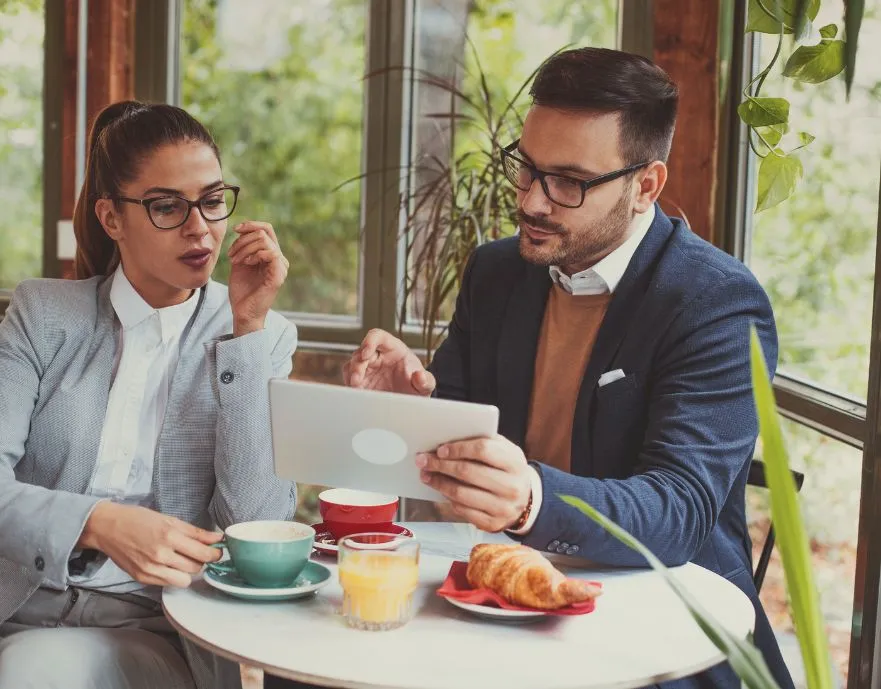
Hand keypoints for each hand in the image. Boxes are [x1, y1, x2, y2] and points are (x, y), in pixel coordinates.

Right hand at [78, 502, 221, 587]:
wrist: (108, 527)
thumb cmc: (138, 519)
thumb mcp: (169, 520)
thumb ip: (195, 532)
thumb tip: (217, 539)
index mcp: (169, 536)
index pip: (203, 553)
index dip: (215, 554)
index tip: (218, 552)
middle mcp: (160, 555)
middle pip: (196, 568)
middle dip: (201, 561)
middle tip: (198, 553)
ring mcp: (150, 569)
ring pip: (184, 580)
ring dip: (187, 571)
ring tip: (182, 560)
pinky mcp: (142, 578)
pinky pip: (167, 583)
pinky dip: (172, 576)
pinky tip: (167, 565)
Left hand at [227, 221, 289, 336]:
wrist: (243, 312)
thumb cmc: (241, 290)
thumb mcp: (240, 262)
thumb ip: (244, 246)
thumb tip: (243, 229)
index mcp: (272, 255)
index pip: (266, 229)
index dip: (251, 225)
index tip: (235, 229)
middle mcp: (280, 259)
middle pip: (264, 232)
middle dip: (243, 240)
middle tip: (231, 255)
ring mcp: (281, 267)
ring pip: (264, 241)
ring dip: (244, 248)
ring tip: (235, 261)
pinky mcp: (279, 275)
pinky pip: (271, 253)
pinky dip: (254, 255)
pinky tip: (246, 263)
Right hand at [343, 328, 435, 395]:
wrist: (412, 399)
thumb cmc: (418, 385)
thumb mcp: (426, 384)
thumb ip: (426, 380)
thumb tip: (420, 376)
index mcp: (393, 348)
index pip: (377, 336)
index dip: (369, 341)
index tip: (366, 354)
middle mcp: (377, 356)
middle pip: (360, 352)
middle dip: (357, 365)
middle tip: (357, 380)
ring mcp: (368, 369)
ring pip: (351, 365)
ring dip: (350, 375)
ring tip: (355, 387)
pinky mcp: (362, 382)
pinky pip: (349, 379)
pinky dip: (349, 385)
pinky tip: (355, 393)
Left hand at [416, 434, 531, 531]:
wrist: (527, 500)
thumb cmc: (508, 470)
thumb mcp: (505, 451)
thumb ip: (484, 442)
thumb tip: (449, 441)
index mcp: (515, 463)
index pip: (482, 450)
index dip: (458, 448)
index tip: (440, 449)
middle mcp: (511, 487)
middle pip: (468, 472)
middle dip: (440, 465)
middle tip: (423, 460)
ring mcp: (502, 508)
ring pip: (461, 494)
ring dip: (439, 483)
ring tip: (426, 476)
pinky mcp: (492, 524)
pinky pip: (462, 510)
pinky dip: (448, 499)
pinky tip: (441, 490)